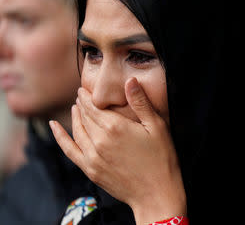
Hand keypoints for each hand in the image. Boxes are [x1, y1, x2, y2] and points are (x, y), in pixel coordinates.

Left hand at [50, 77, 185, 223]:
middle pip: (85, 117)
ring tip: (75, 108)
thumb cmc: (161, 159)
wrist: (156, 194)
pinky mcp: (90, 170)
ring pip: (77, 131)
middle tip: (80, 95)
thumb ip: (141, 103)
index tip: (84, 89)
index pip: (94, 106)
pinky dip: (60, 137)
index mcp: (115, 127)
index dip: (88, 96)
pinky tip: (54, 127)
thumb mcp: (157, 127)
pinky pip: (70, 150)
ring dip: (74, 117)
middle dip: (82, 104)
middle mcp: (100, 141)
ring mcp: (93, 157)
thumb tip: (130, 80)